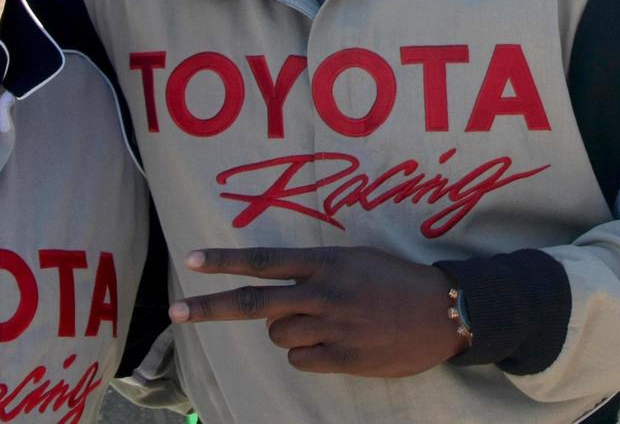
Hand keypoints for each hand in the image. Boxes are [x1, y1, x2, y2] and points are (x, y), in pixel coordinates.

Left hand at [168, 246, 463, 377]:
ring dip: (287, 332)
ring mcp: (331, 327)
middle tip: (176, 312)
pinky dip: (306, 355)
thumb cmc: (394, 280)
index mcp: (324, 262)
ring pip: (278, 335)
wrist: (443, 312)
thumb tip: (275, 293)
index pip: (263, 260)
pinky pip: (300, 360)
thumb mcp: (353, 260)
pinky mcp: (343, 358)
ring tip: (321, 324)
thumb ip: (312, 272)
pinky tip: (333, 344)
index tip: (191, 260)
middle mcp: (322, 292)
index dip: (224, 261)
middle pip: (253, 302)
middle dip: (209, 307)